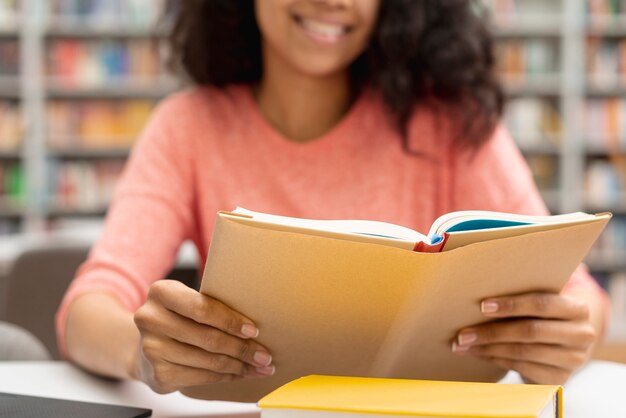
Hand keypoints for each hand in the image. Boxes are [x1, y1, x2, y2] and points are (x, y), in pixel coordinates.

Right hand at [130, 280, 273, 393]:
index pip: (202, 308)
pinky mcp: (158, 374)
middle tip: (264, 355)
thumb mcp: (188, 302)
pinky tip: (240, 374)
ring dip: (239, 366)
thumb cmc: (179, 318)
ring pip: (208, 361)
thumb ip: (212, 306)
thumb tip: (254, 326)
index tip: (253, 330)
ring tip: (258, 366)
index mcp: (161, 292)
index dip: (230, 321)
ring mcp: (152, 349)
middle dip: (242, 348)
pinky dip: (225, 377)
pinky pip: (201, 377)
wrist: (148, 346)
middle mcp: (151, 319)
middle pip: (208, 337)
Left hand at [451, 292, 596, 384]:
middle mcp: (581, 335)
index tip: (482, 306)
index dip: (511, 305)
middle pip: (530, 331)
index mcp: (577, 309)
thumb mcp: (541, 304)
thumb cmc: (544, 316)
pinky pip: (522, 368)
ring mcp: (573, 360)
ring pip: (523, 352)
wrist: (566, 345)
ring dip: (488, 348)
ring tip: (464, 345)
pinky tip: (480, 354)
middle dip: (492, 332)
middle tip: (463, 334)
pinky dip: (497, 359)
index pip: (542, 304)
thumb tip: (477, 292)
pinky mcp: (560, 378)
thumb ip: (521, 296)